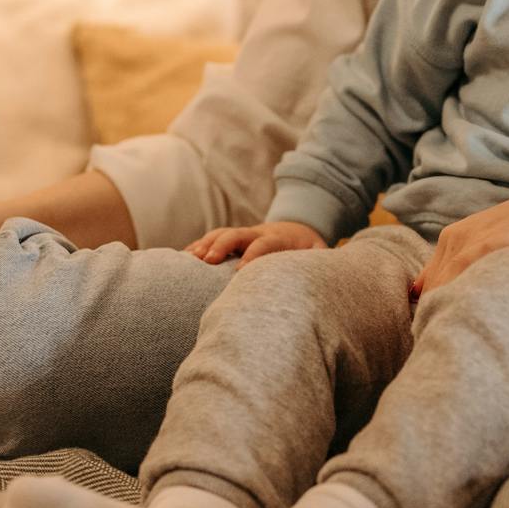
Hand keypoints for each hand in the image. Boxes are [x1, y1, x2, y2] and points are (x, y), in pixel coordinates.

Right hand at [185, 221, 327, 264]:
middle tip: (207, 261)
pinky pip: (212, 239)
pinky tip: (182, 259)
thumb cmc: (308, 249)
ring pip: (221, 233)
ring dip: (204, 244)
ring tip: (189, 259)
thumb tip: (326, 278)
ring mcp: (243, 234)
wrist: (300, 228)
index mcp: (279, 237)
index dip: (253, 255)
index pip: (265, 243)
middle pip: (236, 233)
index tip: (240, 271)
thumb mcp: (319, 253)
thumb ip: (320, 262)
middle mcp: (258, 233)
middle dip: (221, 246)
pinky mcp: (233, 239)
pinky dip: (197, 246)